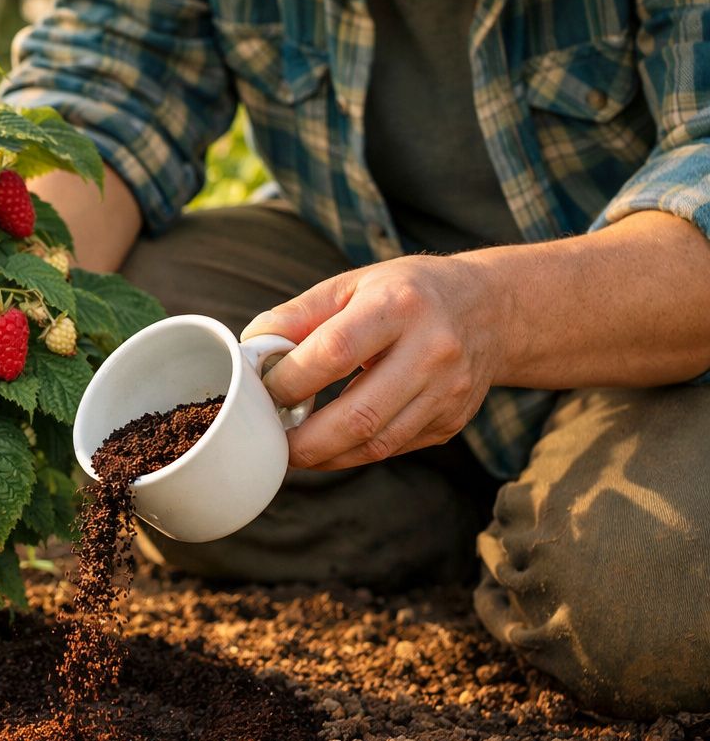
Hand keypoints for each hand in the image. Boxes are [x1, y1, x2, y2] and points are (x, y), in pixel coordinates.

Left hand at [240, 253, 511, 469]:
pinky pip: (390, 449)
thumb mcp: (353, 284)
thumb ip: (298, 315)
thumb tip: (251, 349)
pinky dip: (350, 454)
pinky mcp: (451, 422)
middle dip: (303, 440)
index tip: (264, 391)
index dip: (290, 380)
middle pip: (359, 416)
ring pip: (375, 444)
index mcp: (400, 306)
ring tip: (292, 448)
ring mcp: (448, 393)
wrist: (490, 310)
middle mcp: (432, 351)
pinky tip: (328, 445)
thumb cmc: (407, 293)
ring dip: (323, 456)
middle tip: (270, 441)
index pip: (335, 352)